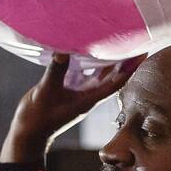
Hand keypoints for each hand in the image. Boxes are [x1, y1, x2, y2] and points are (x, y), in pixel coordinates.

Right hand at [1, 53, 142, 162]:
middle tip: (133, 39)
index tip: (142, 52)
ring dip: (108, 58)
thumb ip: (55, 72)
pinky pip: (84, 71)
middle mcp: (89, 94)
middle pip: (113, 74)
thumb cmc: (37, 117)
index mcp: (90, 98)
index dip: (131, 68)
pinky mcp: (70, 88)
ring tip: (115, 38)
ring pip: (99, 72)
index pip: (117, 81)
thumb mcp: (46, 92)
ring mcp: (80, 91)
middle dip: (124, 59)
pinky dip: (88, 60)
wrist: (28, 132)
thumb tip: (63, 51)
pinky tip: (87, 47)